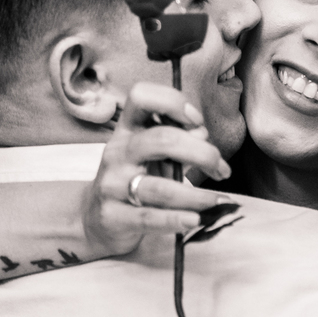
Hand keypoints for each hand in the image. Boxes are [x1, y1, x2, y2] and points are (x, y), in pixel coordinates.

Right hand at [82, 81, 235, 256]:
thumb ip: (179, 142)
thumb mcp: (153, 154)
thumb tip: (202, 133)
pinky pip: (149, 217)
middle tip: (220, 168)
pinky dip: (177, 220)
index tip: (197, 122)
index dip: (173, 102)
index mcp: (128, 130)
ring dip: (195, 195)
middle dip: (200, 152)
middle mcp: (118, 152)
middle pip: (161, 140)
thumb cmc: (134, 178)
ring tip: (217, 201)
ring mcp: (112, 185)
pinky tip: (196, 220)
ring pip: (158, 188)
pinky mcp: (114, 217)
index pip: (141, 96)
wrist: (96, 218)